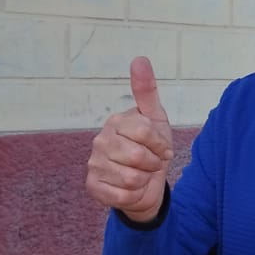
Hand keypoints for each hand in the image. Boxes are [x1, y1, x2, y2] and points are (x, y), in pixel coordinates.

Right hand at [85, 57, 173, 222]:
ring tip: (141, 174)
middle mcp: (100, 141)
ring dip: (144, 180)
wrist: (146, 184)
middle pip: (138, 156)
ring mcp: (94, 164)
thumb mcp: (155, 118)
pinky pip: (121, 196)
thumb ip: (147, 90)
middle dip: (152, 163)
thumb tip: (140, 58)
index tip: (161, 147)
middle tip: (151, 163)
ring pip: (131, 178)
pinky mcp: (93, 187)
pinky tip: (131, 189)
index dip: (160, 144)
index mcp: (115, 121)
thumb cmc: (151, 149)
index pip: (145, 132)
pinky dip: (133, 195)